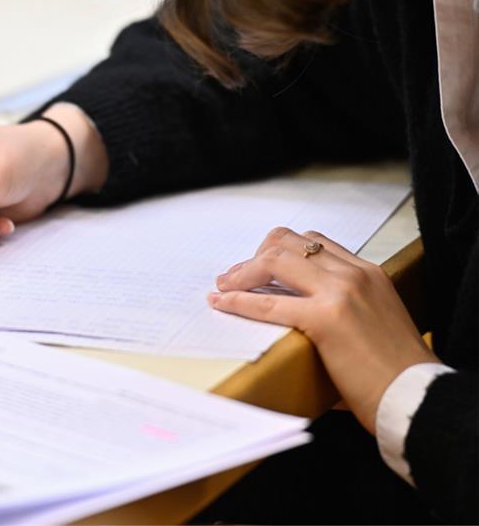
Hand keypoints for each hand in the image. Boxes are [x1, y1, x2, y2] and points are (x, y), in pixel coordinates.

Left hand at [208, 227, 438, 433]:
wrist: (418, 397)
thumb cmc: (397, 373)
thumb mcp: (374, 323)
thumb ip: (343, 310)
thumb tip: (302, 319)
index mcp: (368, 273)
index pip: (315, 243)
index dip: (279, 250)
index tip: (258, 266)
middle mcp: (354, 274)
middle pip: (288, 243)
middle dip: (254, 257)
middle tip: (233, 277)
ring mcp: (340, 292)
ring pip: (275, 261)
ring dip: (242, 272)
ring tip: (223, 286)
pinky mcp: (325, 318)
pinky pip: (268, 302)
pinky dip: (238, 300)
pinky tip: (221, 302)